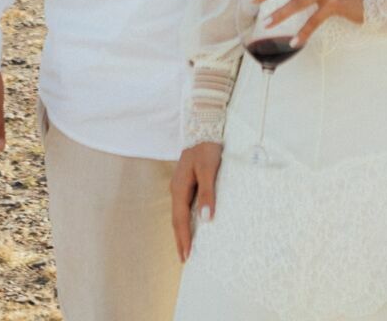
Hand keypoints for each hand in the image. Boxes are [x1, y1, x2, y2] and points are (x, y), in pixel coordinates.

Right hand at [169, 142, 222, 260]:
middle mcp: (177, 189)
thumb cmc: (207, 147)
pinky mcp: (187, 183)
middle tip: (185, 259)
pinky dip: (187, 220)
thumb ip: (208, 192)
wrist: (203, 127)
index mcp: (180, 187)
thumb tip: (206, 218)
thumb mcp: (209, 168)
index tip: (186, 256)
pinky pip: (185, 206)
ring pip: (180, 213)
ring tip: (188, 248)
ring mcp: (181, 186)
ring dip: (183, 231)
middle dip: (181, 239)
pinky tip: (193, 226)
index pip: (181, 219)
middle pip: (177, 219)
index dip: (184, 238)